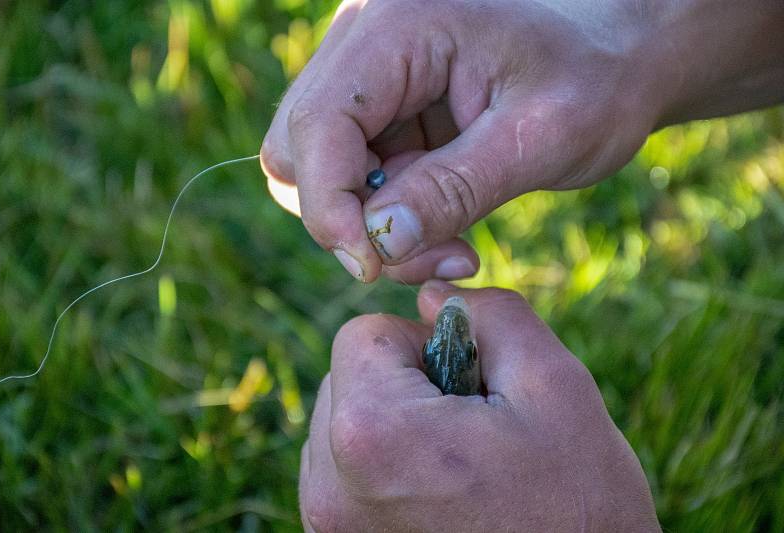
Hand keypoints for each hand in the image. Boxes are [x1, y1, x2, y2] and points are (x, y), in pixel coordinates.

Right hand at [261, 0, 783, 283]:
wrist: (620, 54)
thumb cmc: (599, 77)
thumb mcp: (542, 136)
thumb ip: (455, 189)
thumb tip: (376, 245)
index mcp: (400, 25)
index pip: (318, 123)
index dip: (330, 205)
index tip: (372, 266)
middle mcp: (367, 40)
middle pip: (298, 146)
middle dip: (348, 217)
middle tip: (428, 252)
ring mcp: (371, 73)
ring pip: (318, 167)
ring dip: (370, 222)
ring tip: (451, 242)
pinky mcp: (385, 106)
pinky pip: (357, 173)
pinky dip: (390, 213)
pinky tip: (447, 224)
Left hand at [299, 281, 659, 530]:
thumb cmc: (578, 506)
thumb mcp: (555, 386)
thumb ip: (492, 315)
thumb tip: (434, 295)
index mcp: (372, 433)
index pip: (360, 334)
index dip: (419, 342)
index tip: (466, 381)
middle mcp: (330, 486)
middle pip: (345, 380)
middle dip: (403, 384)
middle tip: (468, 427)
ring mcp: (329, 526)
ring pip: (341, 425)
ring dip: (392, 425)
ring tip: (456, 465)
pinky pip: (342, 474)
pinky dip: (382, 467)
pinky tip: (439, 494)